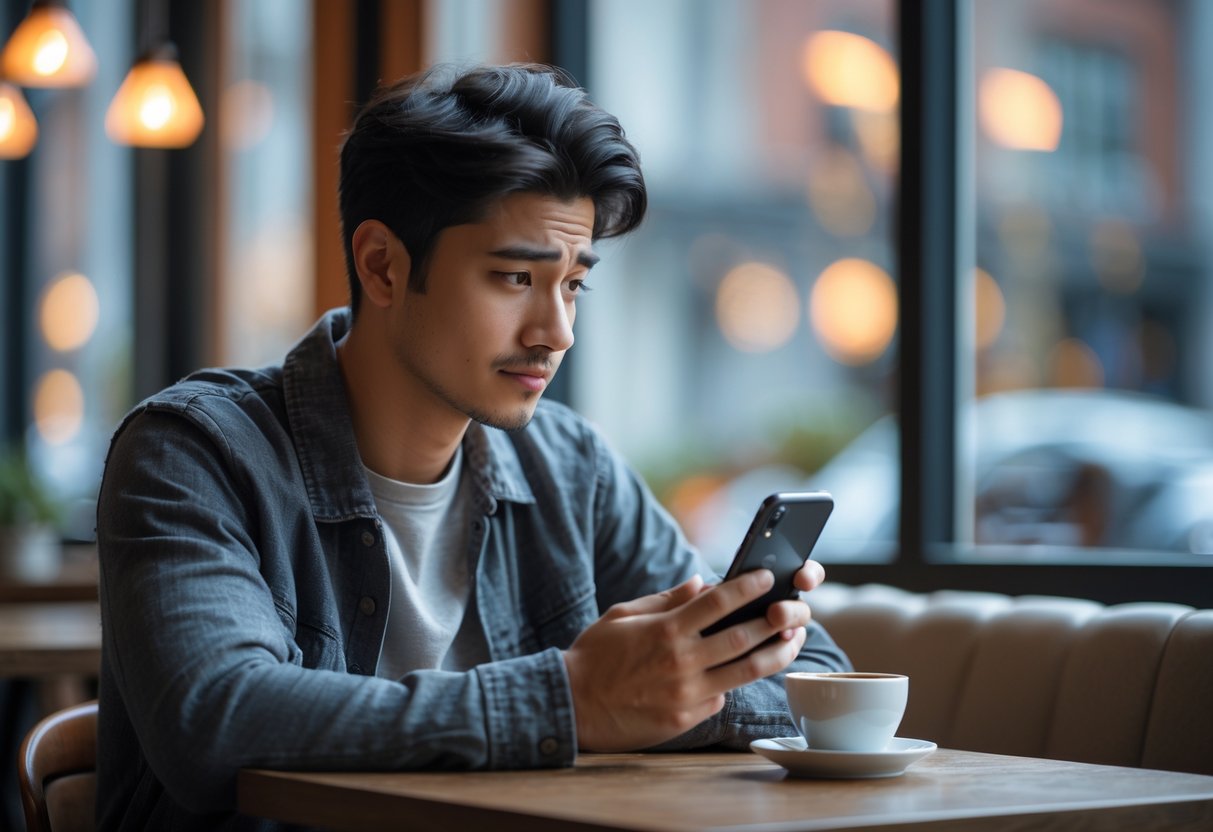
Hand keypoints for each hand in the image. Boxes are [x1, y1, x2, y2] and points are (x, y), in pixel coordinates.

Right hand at [563, 569, 814, 751]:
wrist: (571, 705)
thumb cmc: (595, 655)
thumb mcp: (623, 615)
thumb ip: (665, 599)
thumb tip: (700, 583)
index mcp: (666, 629)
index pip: (718, 602)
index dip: (747, 587)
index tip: (767, 576)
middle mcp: (681, 661)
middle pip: (743, 638)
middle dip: (774, 622)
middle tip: (795, 611)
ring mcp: (686, 693)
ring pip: (745, 672)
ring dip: (775, 655)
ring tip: (792, 642)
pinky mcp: (685, 718)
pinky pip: (720, 697)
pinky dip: (732, 683)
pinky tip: (742, 672)